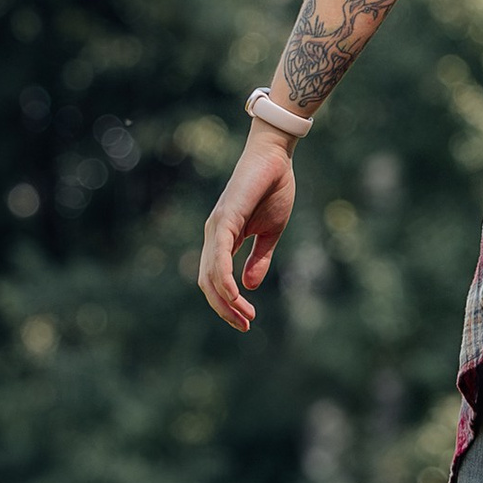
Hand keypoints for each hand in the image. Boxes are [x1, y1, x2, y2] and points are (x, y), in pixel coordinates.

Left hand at [197, 131, 297, 330]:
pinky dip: (224, 279)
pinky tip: (236, 294)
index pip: (216, 280)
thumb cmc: (273, 189)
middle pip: (207, 283)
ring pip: (210, 275)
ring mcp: (216, 228)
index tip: (248, 320)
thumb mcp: (270, 232)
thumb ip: (259, 258)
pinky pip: (218, 257)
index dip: (228, 304)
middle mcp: (213, 236)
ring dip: (225, 301)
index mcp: (223, 239)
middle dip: (225, 309)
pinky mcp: (224, 219)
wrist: (275, 157)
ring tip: (244, 316)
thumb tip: (248, 286)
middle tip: (245, 325)